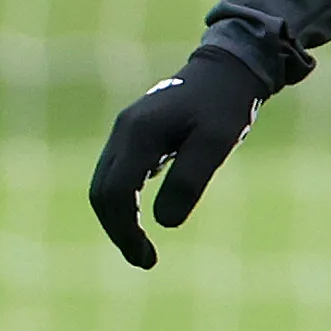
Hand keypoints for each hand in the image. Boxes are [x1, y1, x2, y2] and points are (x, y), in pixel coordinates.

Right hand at [89, 47, 262, 269]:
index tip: (147, 257)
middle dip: (118, 230)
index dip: (124, 230)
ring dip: (118, 219)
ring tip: (143, 250)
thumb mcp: (217, 142)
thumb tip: (164, 224)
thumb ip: (190, 180)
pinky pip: (117, 175)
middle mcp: (123, 132)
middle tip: (145, 260)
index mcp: (139, 134)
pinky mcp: (135, 136)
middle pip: (102, 192)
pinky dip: (124, 202)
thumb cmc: (226, 104)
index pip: (115, 193)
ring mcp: (125, 133)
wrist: (228, 69)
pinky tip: (142, 220)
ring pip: (105, 185)